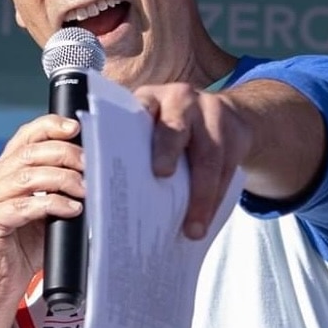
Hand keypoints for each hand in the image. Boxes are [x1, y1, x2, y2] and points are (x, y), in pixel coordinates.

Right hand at [0, 115, 85, 304]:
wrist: (0, 288)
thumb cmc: (24, 248)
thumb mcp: (44, 210)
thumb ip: (56, 187)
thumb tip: (91, 168)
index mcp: (2, 170)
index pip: (25, 136)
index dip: (50, 126)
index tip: (76, 127)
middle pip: (31, 152)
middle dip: (66, 154)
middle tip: (90, 165)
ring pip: (28, 176)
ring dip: (63, 179)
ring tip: (85, 189)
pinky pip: (25, 205)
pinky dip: (53, 204)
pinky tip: (72, 209)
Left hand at [133, 83, 253, 239]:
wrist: (230, 114)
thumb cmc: (176, 126)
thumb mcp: (155, 120)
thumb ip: (133, 140)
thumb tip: (91, 182)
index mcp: (154, 98)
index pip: (142, 107)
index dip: (134, 123)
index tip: (128, 148)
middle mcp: (183, 101)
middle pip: (176, 128)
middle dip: (167, 150)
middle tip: (161, 175)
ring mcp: (213, 115)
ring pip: (209, 156)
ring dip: (201, 196)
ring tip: (192, 229)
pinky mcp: (236, 135)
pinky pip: (227, 171)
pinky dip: (215, 200)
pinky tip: (206, 221)